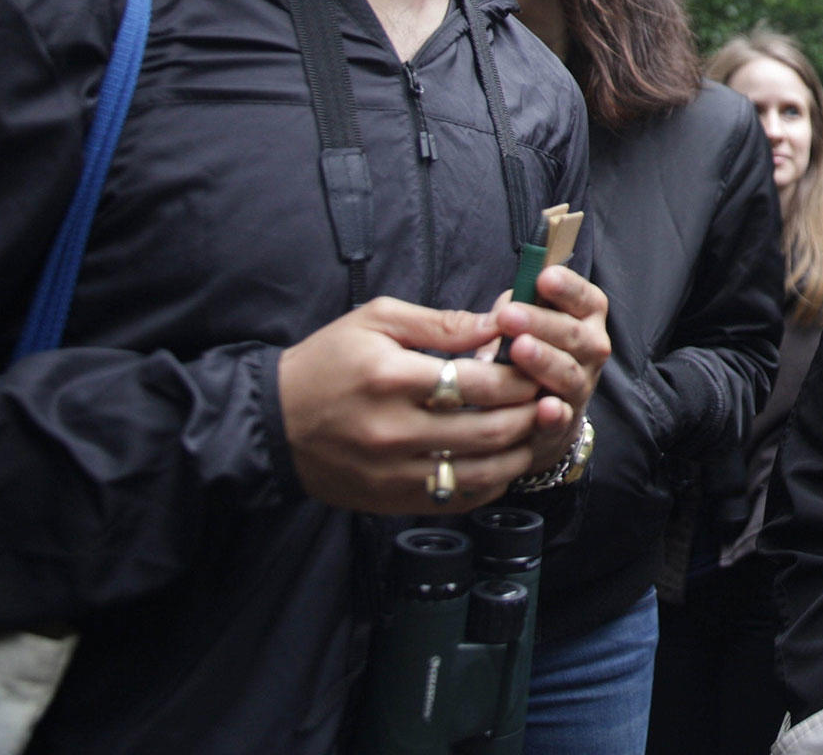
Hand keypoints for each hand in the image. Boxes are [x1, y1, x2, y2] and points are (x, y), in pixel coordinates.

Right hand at [279, 298, 546, 513]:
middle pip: (490, 429)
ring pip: (482, 471)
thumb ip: (442, 324)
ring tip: (538, 428)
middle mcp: (395, 432)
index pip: (480, 381)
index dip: (521, 374)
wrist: (271, 424)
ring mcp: (393, 473)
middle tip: (551, 396)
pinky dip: (491, 482)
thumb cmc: (327, 362)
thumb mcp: (377, 321)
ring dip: (521, 451)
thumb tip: (500, 322)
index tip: (538, 363)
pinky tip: (505, 461)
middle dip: (531, 412)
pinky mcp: (391, 501)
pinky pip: (458, 498)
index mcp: (393, 378)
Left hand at [496, 264, 610, 476]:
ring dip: (545, 361)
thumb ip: (509, 313)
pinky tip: (545, 408)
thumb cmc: (525, 353)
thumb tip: (493, 315)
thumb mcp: (519, 324)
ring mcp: (580, 388)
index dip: (568, 288)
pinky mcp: (563, 425)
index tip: (543, 277)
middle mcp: (590, 352)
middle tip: (508, 314)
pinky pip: (562, 420)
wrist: (538, 414)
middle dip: (542, 323)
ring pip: (569, 374)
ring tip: (518, 349)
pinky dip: (555, 415)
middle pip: (574, 335)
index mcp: (584, 320)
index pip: (586, 299)